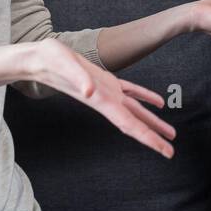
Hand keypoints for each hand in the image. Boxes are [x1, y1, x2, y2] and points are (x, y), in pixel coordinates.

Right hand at [30, 38, 175, 157]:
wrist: (38, 59)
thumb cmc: (50, 61)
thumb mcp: (64, 65)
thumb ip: (78, 78)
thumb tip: (89, 91)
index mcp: (102, 101)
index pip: (130, 125)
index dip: (149, 139)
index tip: (165, 151)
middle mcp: (107, 100)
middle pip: (135, 123)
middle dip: (154, 136)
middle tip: (171, 150)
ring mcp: (107, 92)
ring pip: (136, 110)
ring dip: (152, 121)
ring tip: (169, 132)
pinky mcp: (105, 81)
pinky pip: (130, 91)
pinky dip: (145, 96)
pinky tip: (156, 102)